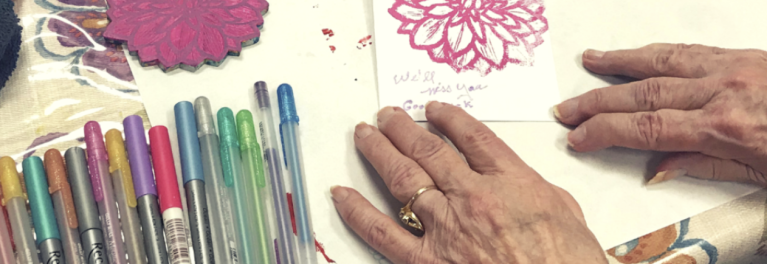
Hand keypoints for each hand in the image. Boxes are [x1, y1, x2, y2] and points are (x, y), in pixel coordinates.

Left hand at [332, 103, 606, 263]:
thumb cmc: (568, 263)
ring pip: (403, 178)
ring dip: (379, 151)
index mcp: (509, 181)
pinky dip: (357, 212)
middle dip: (403, 127)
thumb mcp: (566, 213)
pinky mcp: (427, 261)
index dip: (449, 118)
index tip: (433, 109)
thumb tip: (514, 179)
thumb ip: (532, 188)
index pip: (471, 137)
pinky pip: (382, 233)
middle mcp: (472, 197)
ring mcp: (446, 228)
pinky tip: (340, 194)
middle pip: (429, 150)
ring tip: (365, 134)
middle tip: (388, 115)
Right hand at [555, 43, 766, 184]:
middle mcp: (722, 91)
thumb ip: (703, 168)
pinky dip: (655, 51)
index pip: (644, 128)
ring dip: (620, 64)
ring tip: (590, 62)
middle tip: (566, 108)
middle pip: (642, 94)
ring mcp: (732, 68)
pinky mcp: (743, 55)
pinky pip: (688, 49)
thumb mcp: (762, 177)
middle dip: (597, 101)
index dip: (603, 132)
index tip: (577, 137)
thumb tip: (656, 169)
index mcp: (725, 127)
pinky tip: (639, 53)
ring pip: (660, 61)